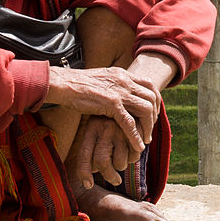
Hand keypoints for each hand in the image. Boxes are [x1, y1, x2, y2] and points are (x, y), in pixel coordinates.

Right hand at [44, 64, 161, 152]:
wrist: (64, 83)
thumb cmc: (77, 84)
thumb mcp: (102, 79)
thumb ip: (114, 85)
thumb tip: (120, 93)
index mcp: (123, 74)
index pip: (150, 85)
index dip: (155, 101)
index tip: (153, 114)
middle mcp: (125, 81)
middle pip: (152, 98)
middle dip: (155, 116)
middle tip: (150, 129)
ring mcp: (119, 92)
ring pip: (145, 110)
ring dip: (148, 127)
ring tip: (145, 140)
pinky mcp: (111, 104)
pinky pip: (129, 123)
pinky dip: (136, 136)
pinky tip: (137, 146)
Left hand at [73, 116, 137, 188]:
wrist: (127, 101)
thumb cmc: (108, 121)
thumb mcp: (95, 128)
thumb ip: (91, 149)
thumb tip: (87, 182)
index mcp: (91, 128)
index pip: (83, 155)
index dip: (83, 173)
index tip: (88, 185)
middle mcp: (104, 128)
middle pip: (101, 162)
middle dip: (109, 176)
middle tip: (115, 180)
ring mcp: (120, 130)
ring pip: (119, 163)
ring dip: (121, 166)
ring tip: (122, 158)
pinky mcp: (137, 132)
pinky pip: (134, 157)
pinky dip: (133, 158)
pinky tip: (132, 149)